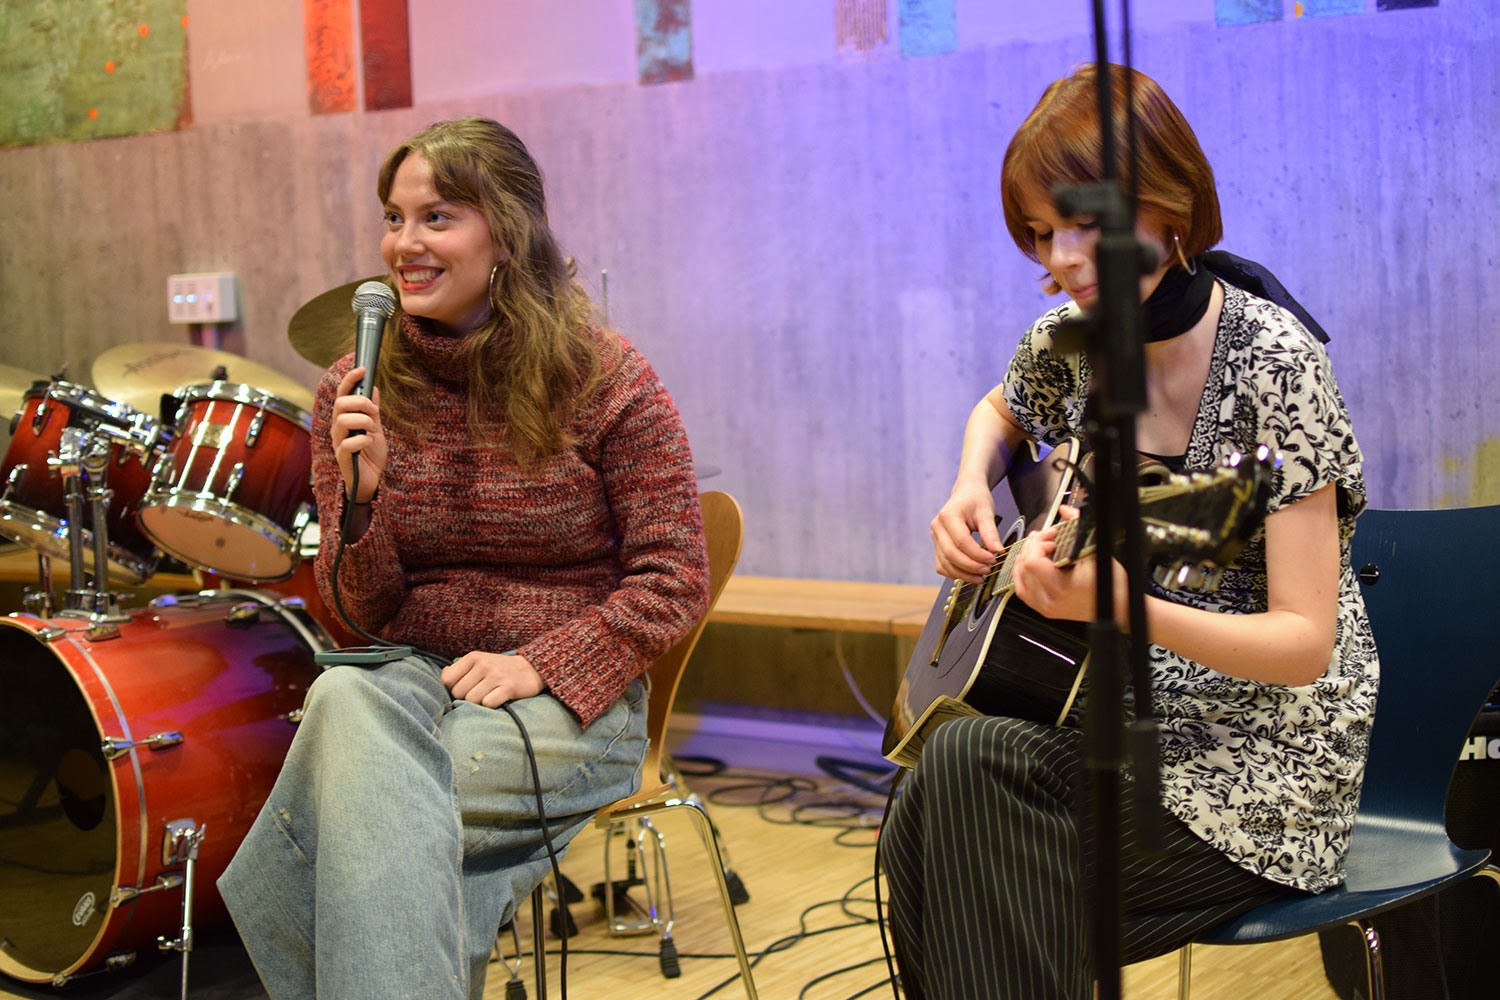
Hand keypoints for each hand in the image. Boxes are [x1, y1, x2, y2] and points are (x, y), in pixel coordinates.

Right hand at [331, 366, 386, 503]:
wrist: (372, 481)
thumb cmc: (370, 455)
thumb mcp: (375, 428)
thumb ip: (372, 410)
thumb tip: (373, 387)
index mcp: (345, 419)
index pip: (342, 394)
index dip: (350, 380)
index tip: (362, 369)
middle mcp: (337, 428)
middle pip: (341, 404)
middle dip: (361, 403)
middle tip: (375, 411)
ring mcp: (338, 442)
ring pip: (342, 421)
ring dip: (363, 421)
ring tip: (373, 430)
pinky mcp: (342, 457)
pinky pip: (348, 443)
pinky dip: (363, 439)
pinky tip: (370, 442)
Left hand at [442, 651, 546, 707]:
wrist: (531, 668)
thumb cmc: (500, 668)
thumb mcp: (480, 661)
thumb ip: (459, 668)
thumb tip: (444, 675)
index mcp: (473, 657)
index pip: (447, 680)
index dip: (452, 687)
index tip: (464, 687)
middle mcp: (484, 664)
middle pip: (458, 693)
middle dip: (466, 696)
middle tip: (479, 692)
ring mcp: (496, 676)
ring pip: (472, 700)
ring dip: (479, 702)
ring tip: (489, 694)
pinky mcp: (509, 687)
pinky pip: (488, 704)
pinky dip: (491, 704)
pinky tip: (498, 698)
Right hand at [931, 478, 1003, 582]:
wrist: (966, 492)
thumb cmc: (976, 499)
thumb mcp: (986, 512)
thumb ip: (990, 532)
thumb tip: (998, 551)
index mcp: (948, 516)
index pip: (961, 541)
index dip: (978, 554)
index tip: (993, 559)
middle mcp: (937, 527)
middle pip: (951, 554)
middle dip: (970, 567)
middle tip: (987, 571)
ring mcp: (935, 538)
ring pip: (945, 563)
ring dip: (963, 574)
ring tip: (981, 577)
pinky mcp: (937, 546)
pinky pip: (942, 565)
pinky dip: (955, 573)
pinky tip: (969, 575)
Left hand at [1011, 506, 1125, 624]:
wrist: (1117, 606)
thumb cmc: (1111, 584)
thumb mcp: (1096, 551)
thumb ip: (1078, 527)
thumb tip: (1066, 510)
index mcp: (1062, 587)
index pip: (1032, 562)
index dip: (1038, 544)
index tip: (1051, 538)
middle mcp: (1050, 600)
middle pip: (1024, 568)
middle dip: (1032, 546)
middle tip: (1045, 538)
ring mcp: (1046, 607)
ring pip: (1019, 579)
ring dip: (1024, 559)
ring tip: (1035, 548)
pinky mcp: (1046, 609)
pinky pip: (1023, 591)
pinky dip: (1022, 575)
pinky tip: (1028, 564)